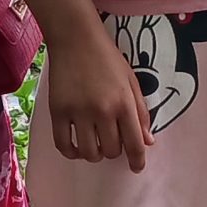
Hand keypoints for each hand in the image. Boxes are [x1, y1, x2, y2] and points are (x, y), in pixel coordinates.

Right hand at [46, 32, 151, 171]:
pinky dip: (71, 152)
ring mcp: (78, 112)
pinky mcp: (57, 112)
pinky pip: (63, 145)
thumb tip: (148, 142)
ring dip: (94, 153)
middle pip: (111, 151)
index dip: (137, 160)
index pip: (134, 143)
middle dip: (114, 151)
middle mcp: (102, 111)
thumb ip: (141, 112)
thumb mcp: (131, 82)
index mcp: (124, 103)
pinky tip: (76, 147)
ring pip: (88, 152)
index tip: (136, 167)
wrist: (76, 39)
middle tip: (111, 140)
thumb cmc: (108, 59)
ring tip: (94, 143)